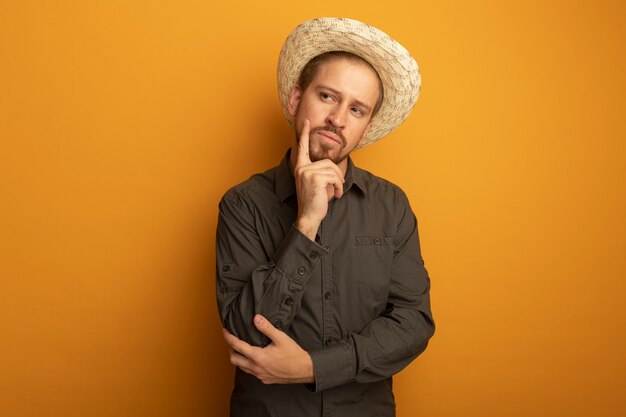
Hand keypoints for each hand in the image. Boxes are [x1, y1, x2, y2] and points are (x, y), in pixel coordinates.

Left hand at [223, 314, 314, 383]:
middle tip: (231, 340)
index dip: (228, 337)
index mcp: (257, 357)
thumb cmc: (293, 354)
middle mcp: (256, 368)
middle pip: (234, 359)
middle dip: (230, 349)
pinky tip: (252, 359)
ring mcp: (259, 375)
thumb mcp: (281, 338)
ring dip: (238, 358)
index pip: (237, 346)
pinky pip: (250, 372)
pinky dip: (247, 365)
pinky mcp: (264, 379)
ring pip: (241, 367)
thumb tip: (256, 318)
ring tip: (240, 348)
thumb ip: (267, 328)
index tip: (225, 331)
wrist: (303, 370)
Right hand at [293, 119, 344, 239]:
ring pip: (333, 170)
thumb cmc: (314, 201)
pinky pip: (334, 176)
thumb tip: (332, 167)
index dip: (304, 134)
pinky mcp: (315, 178)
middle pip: (328, 162)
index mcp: (300, 167)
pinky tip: (336, 195)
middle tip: (337, 187)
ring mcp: (307, 172)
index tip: (306, 122)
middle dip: (337, 175)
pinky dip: (339, 186)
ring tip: (335, 193)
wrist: (309, 216)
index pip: (302, 147)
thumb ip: (321, 171)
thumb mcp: (316, 183)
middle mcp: (302, 167)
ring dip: (339, 183)